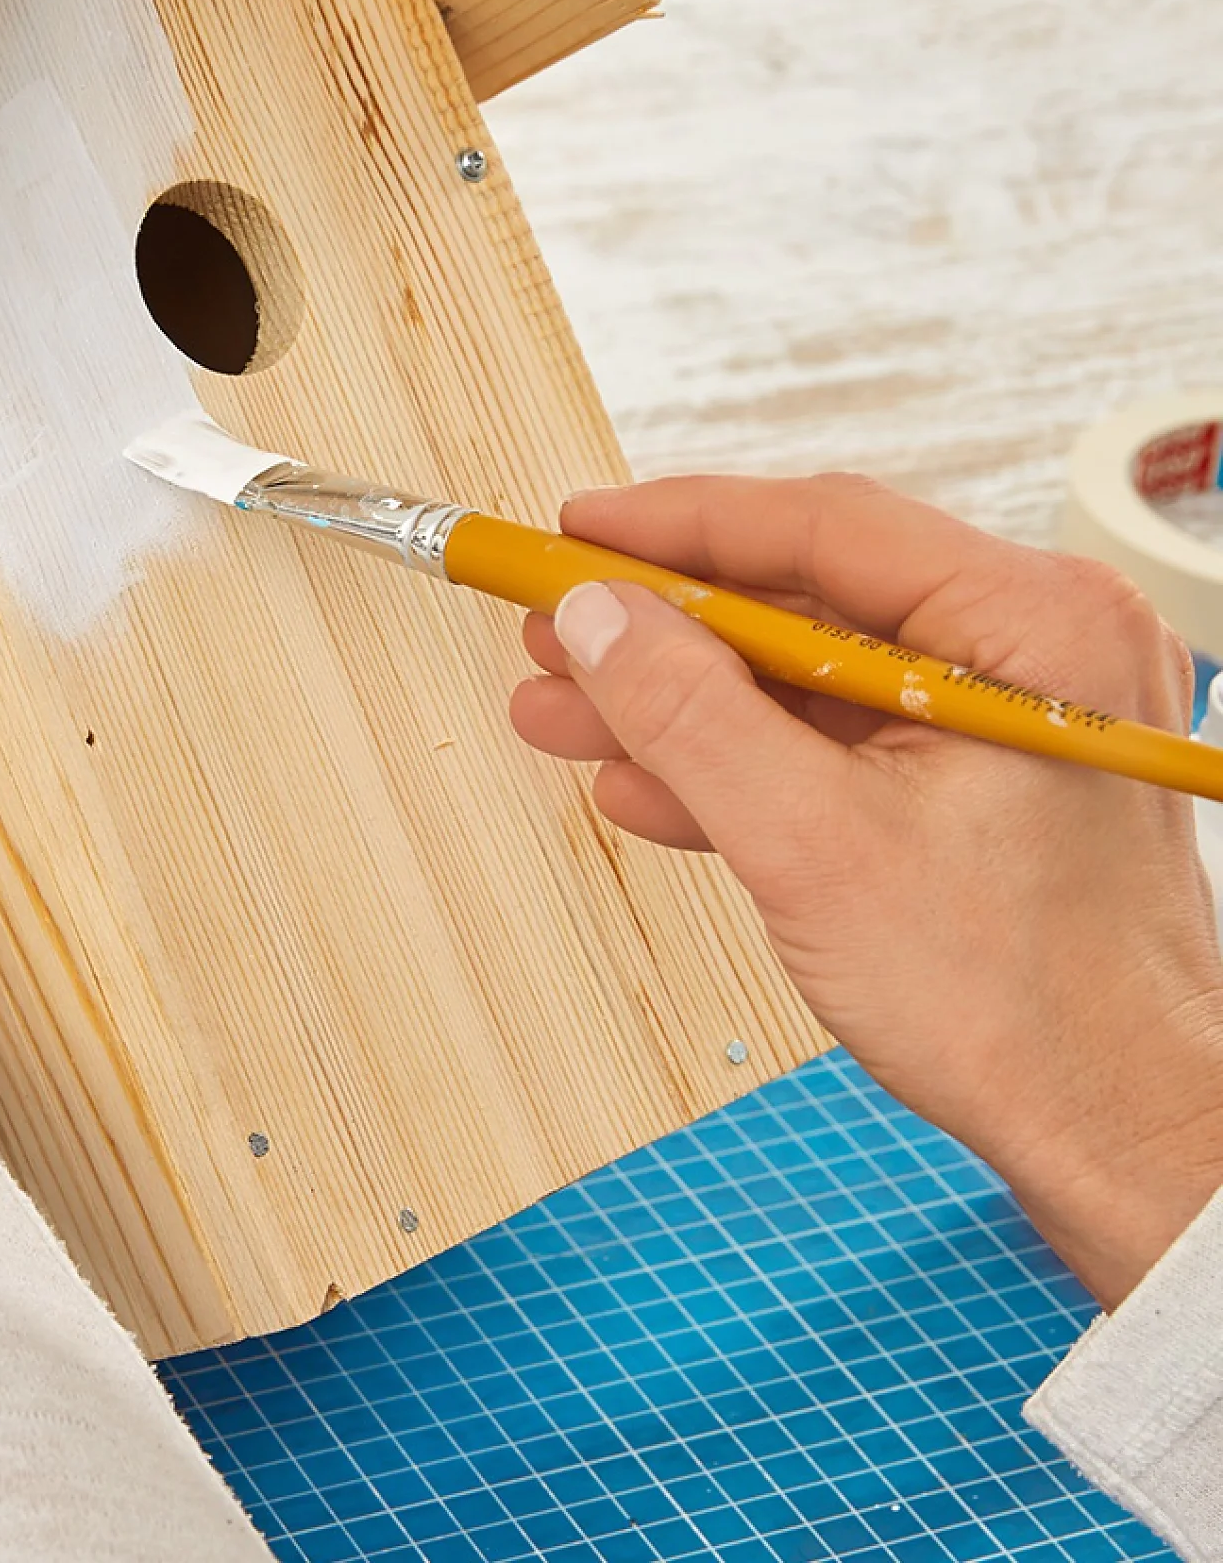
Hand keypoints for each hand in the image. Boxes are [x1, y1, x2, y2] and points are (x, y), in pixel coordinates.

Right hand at [512, 472, 1222, 1309]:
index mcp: (1035, 624)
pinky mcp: (978, 785)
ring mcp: (1007, 720)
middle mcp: (1035, 649)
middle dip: (663, 629)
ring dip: (681, 702)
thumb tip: (593, 617)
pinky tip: (641, 784)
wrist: (1119, 1142)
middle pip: (808, 599)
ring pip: (807, 678)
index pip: (825, 528)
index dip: (677, 528)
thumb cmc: (1022, 1009)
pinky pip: (836, 745)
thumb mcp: (811, 845)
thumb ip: (690, 714)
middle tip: (552, 631)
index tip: (572, 535)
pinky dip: (740, 763)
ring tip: (561, 713)